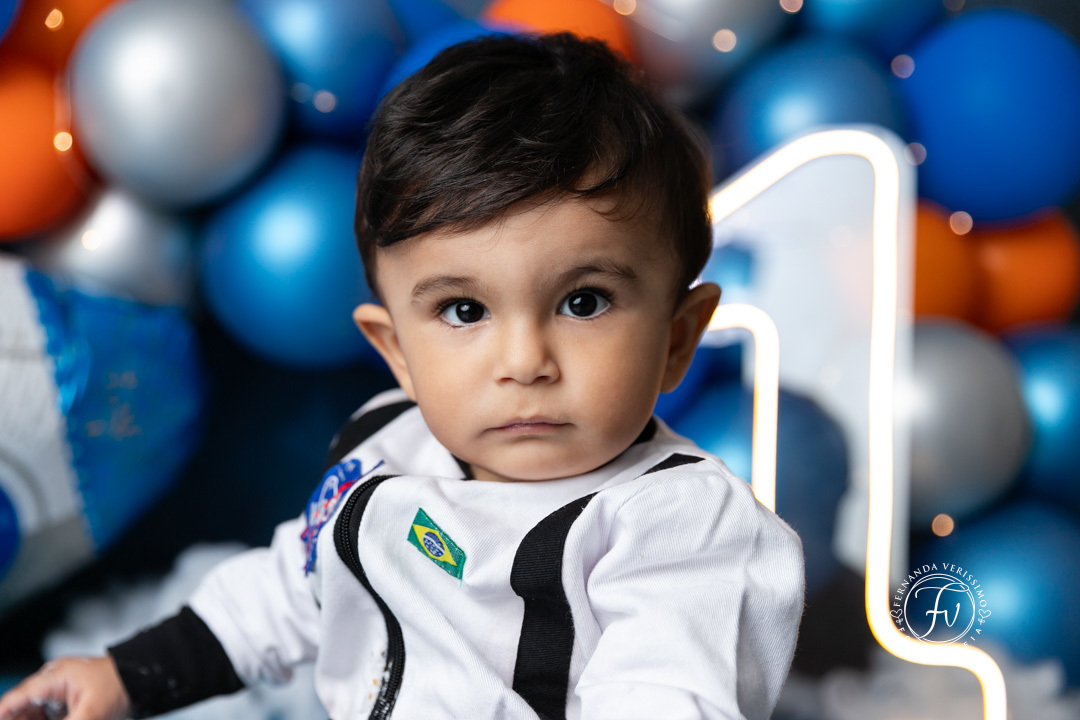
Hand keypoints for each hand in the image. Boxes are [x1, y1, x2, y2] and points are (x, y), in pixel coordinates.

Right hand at [0, 656, 130, 719]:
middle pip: (22, 706)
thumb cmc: (121, 684)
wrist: (142, 678)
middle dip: (17, 717)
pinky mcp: (67, 700)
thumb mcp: (93, 711)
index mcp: (55, 677)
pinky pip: (45, 713)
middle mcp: (53, 681)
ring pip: (32, 711)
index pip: (18, 697)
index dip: (5, 711)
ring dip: (29, 718)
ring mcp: (60, 690)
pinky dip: (42, 719)